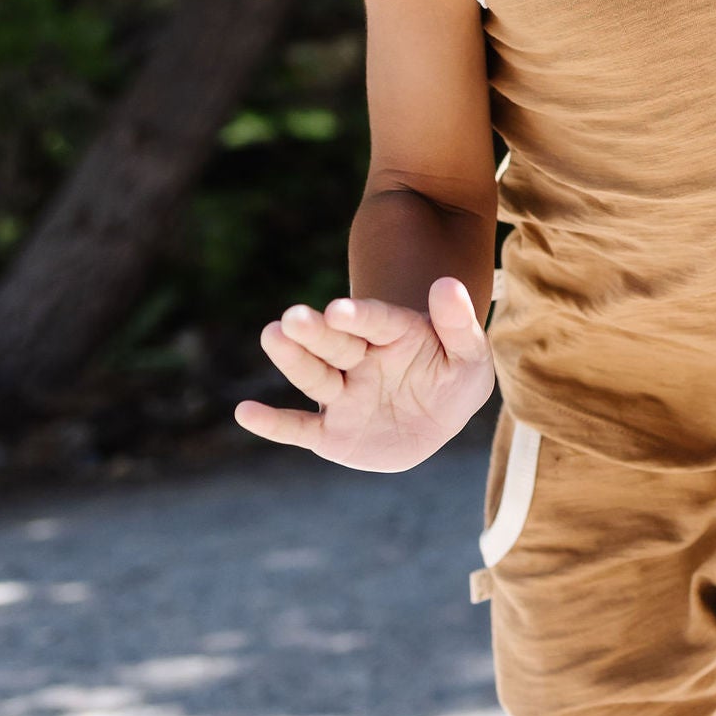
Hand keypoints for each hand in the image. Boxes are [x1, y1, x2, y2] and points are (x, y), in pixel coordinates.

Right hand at [234, 279, 493, 470]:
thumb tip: (449, 283)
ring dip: (293, 360)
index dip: (358, 317)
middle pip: (335, 344)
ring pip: (315, 377)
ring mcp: (343, 394)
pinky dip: (274, 424)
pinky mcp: (330, 432)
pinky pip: (299, 429)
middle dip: (315, 332)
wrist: (437, 419)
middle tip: (294, 317)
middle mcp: (359, 358)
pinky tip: (245, 413)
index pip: (375, 321)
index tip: (339, 310)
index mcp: (392, 333)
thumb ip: (458, 323)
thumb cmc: (454, 376)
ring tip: (271, 336)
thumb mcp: (470, 354)